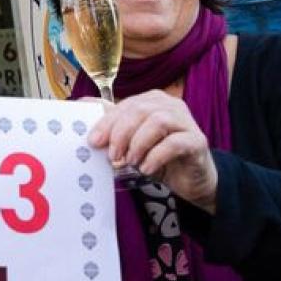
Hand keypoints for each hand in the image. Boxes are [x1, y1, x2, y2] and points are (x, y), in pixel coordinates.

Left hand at [85, 90, 218, 212]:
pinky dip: (155, 156)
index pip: (126, 105)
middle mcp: (171, 106)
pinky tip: (145, 169)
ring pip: (158, 122)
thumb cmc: (158, 157)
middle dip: (121, 133)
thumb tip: (83, 103)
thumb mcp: (132, 141)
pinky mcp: (197, 141)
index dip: (107, 122)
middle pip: (141, 110)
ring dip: (138, 144)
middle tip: (112, 155)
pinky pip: (175, 143)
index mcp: (153, 101)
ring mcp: (187, 122)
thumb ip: (112, 124)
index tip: (93, 141)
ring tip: (130, 162)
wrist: (189, 179)